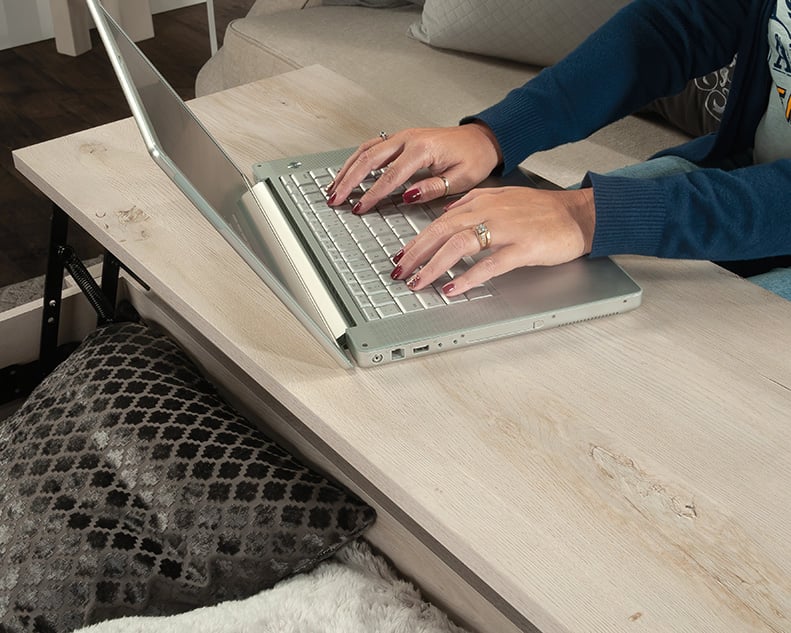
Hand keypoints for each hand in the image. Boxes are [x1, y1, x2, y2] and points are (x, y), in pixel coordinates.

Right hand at [327, 123, 501, 213]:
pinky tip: (347, 172)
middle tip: (335, 198)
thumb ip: (433, 188)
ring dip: (347, 169)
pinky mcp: (401, 138)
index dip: (372, 194)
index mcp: (423, 149)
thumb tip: (407, 196)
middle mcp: (409, 138)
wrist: (481, 139)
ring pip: (366, 150)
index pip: (391, 176)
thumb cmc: (474, 158)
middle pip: (369, 159)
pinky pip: (372, 146)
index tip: (359, 207)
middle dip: (349, 180)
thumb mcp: (461, 179)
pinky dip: (356, 159)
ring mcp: (402, 136)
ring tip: (334, 187)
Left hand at [391, 186, 596, 295]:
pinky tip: (453, 288)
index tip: (400, 256)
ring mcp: (506, 229)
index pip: (439, 220)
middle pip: (442, 231)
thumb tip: (447, 211)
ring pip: (460, 245)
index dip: (416, 240)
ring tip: (418, 282)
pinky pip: (489, 264)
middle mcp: (489, 211)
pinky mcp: (523, 248)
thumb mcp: (503, 197)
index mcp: (482, 201)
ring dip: (434, 265)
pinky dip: (468, 277)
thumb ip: (474, 202)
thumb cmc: (542, 210)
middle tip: (399, 272)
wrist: (578, 215)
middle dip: (416, 253)